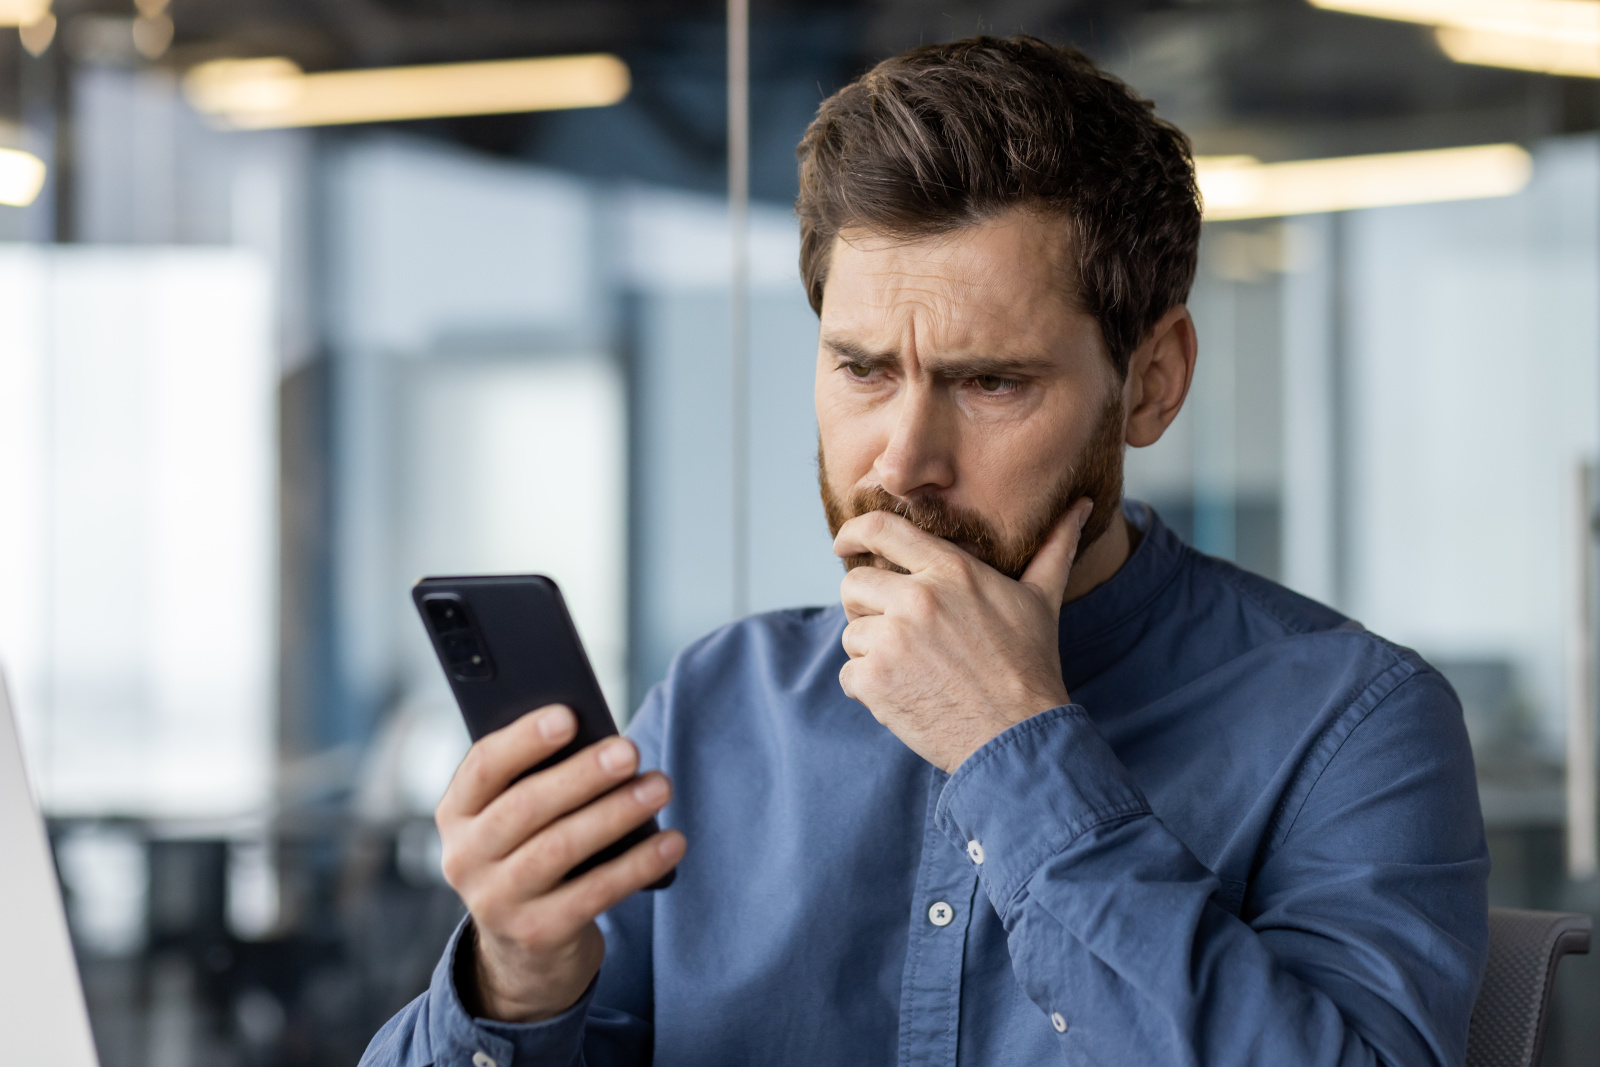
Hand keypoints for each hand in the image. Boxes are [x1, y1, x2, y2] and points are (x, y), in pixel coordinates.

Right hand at [435, 705, 685, 1022]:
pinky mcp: (537, 935)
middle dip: (583, 774)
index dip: (525, 740)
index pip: (484, 767)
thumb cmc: (533, 854)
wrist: (525, 951)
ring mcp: (497, 902)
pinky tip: (672, 842)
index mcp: (458, 813)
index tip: (569, 715)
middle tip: (630, 750)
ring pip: (560, 848)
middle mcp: (465, 858)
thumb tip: (601, 743)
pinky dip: (637, 864)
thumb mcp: (520, 820)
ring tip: (659, 786)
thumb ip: (540, 781)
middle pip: (526, 806)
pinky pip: (594, 893)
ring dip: (616, 813)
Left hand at [833, 500, 1092, 772]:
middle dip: (867, 608)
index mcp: (950, 571)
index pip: (882, 529)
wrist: (1018, 737)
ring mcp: (892, 639)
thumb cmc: (1031, 667)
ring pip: (851, 633)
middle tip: (899, 635)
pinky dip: (868, 690)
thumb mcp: (1041, 600)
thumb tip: (1082, 506)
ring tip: (916, 672)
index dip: (853, 533)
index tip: (844, 545)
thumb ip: (1054, 547)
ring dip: (872, 653)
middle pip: (854, 585)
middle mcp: (916, 598)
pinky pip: (848, 675)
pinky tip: (906, 696)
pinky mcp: (875, 680)